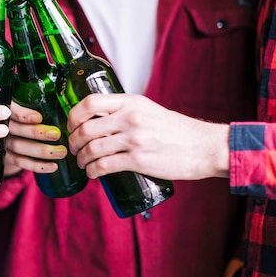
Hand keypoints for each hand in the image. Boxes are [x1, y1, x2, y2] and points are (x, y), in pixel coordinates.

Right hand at [3, 101, 67, 176]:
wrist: (6, 135)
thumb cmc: (23, 115)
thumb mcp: (25, 103)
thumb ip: (36, 102)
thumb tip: (63, 101)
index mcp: (6, 109)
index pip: (11, 111)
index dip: (23, 114)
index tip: (38, 117)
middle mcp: (1, 126)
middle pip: (15, 130)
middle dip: (36, 132)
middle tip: (56, 134)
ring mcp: (2, 142)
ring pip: (19, 147)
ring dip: (41, 151)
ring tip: (61, 152)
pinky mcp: (6, 157)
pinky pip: (21, 162)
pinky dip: (37, 165)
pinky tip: (52, 166)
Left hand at [67, 94, 230, 180]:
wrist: (204, 147)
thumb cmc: (176, 130)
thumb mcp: (148, 110)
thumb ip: (125, 112)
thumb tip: (98, 120)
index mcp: (130, 102)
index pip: (90, 103)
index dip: (74, 115)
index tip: (71, 126)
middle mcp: (130, 118)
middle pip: (86, 128)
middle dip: (74, 142)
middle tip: (74, 149)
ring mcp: (134, 139)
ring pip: (92, 148)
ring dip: (82, 159)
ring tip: (83, 163)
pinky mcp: (138, 160)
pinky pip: (104, 166)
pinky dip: (93, 171)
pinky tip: (93, 173)